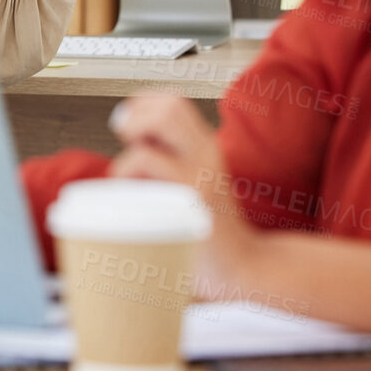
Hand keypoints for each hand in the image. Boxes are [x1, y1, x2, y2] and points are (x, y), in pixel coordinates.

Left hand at [107, 92, 257, 295]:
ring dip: (132, 136)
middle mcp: (206, 153)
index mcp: (206, 150)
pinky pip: (148, 160)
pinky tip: (129, 196)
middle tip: (126, 148)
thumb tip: (127, 154)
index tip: (127, 129)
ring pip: (162, 120)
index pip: (174, 103)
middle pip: (170, 104)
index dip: (143, 105)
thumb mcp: (193, 189)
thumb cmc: (210, 234)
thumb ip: (167, 168)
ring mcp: (201, 171)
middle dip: (136, 115)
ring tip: (127, 172)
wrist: (244, 266)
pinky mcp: (192, 194)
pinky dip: (126, 170)